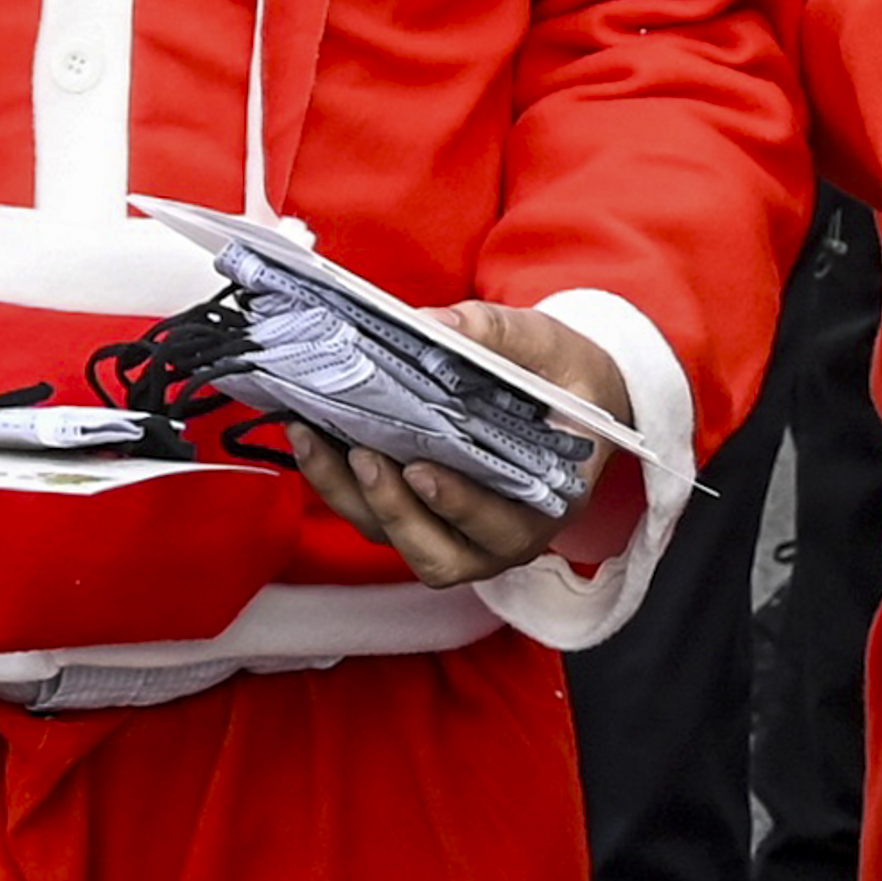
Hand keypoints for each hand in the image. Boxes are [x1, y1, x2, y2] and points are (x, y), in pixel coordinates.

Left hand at [287, 298, 626, 585]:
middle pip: (440, 555)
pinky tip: (313, 434)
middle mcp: (502, 535)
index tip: (422, 472)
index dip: (462, 507)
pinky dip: (340, 483)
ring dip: (352, 496)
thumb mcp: (545, 345)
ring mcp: (458, 533)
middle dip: (395, 510)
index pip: (505, 527)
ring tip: (316, 437)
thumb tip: (433, 326)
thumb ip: (495, 335)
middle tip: (362, 454)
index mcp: (548, 502)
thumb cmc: (564, 376)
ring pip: (397, 540)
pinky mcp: (420, 515)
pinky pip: (376, 516)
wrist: (568, 392)